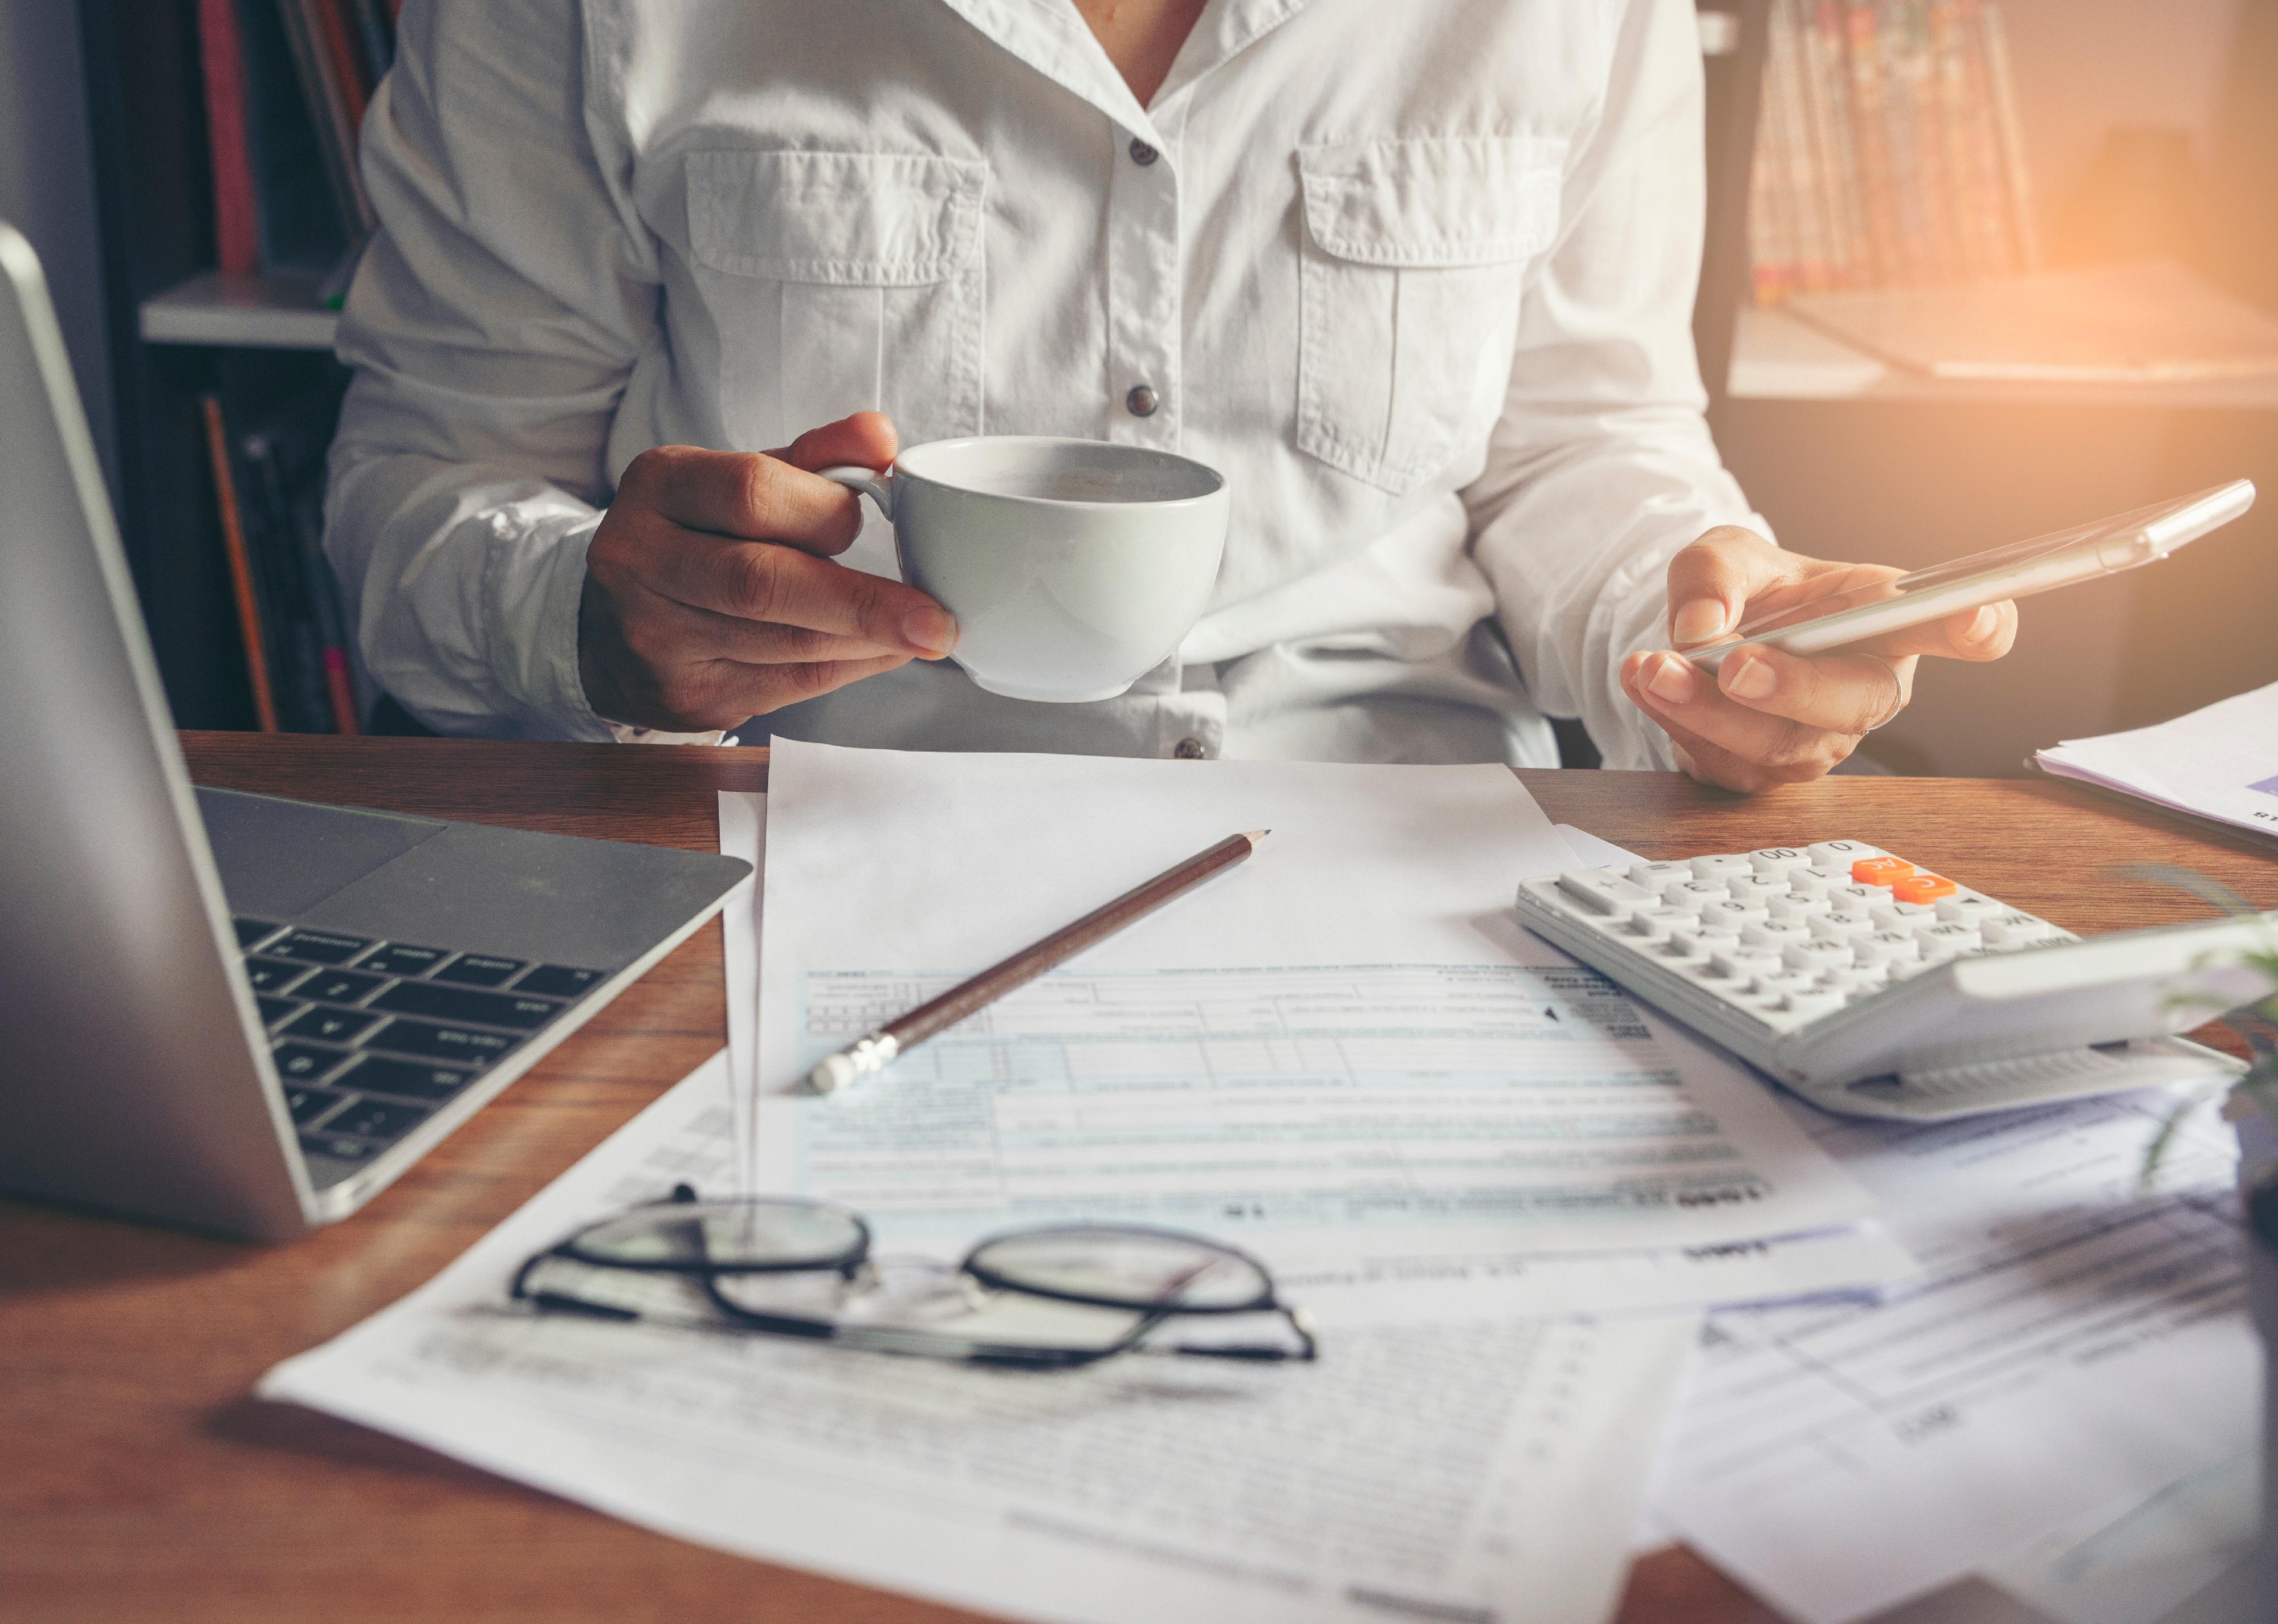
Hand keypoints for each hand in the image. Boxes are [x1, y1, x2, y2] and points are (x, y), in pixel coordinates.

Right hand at [577, 413, 956, 730]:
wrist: (612, 623)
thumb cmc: (697, 538)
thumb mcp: (739, 480)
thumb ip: (814, 457)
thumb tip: (881, 437)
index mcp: (658, 486)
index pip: (750, 493)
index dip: (823, 511)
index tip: (870, 519)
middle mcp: (642, 560)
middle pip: (761, 582)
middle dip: (862, 603)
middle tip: (936, 620)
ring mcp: (656, 636)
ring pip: (782, 643)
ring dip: (867, 641)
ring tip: (924, 634)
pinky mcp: (685, 695)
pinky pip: (786, 686)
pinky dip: (848, 669)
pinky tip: (885, 653)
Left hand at [1619, 527, 2015, 791]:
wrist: (1703, 637)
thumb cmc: (1747, 592)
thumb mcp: (1724, 553)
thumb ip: (1712, 573)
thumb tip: (1699, 628)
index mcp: (1885, 618)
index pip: (1950, 623)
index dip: (1975, 625)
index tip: (1976, 617)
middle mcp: (1866, 685)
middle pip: (1857, 702)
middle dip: (1793, 689)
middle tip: (1735, 666)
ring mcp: (1819, 739)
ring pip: (1779, 747)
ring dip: (1709, 713)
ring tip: (1655, 669)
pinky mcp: (1766, 773)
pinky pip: (1726, 767)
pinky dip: (1677, 726)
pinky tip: (1646, 686)